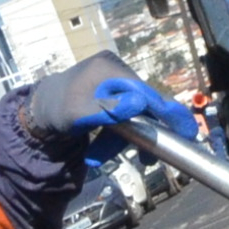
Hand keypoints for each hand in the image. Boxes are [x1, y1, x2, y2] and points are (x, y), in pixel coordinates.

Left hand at [27, 49, 203, 156]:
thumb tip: (139, 104)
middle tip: (145, 160)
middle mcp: (116, 70)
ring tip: (100, 156)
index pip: (145, 92)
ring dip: (125, 139)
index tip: (187, 131)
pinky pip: (127, 115)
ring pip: (136, 114)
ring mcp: (116, 82)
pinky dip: (120, 134)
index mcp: (109, 68)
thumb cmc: (56, 110)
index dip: (168, 113)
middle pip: (143, 104)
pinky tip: (103, 149)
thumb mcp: (78, 113)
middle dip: (142, 134)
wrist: (41, 110)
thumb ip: (108, 110)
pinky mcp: (114, 94)